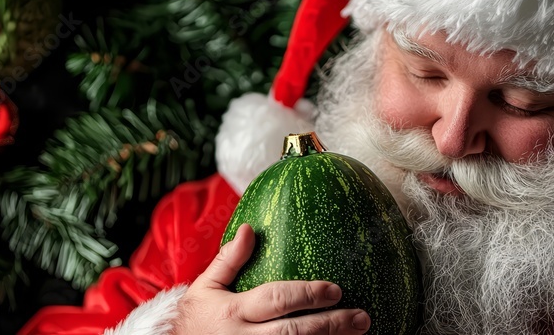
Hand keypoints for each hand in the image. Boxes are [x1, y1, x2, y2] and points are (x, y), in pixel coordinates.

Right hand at [171, 224, 370, 333]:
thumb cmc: (194, 321)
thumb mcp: (203, 288)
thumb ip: (228, 260)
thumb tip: (249, 228)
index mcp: (232, 311)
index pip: (274, 300)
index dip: (306, 295)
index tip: (335, 290)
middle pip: (292, 333)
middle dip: (328, 325)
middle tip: (360, 317)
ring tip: (358, 333)